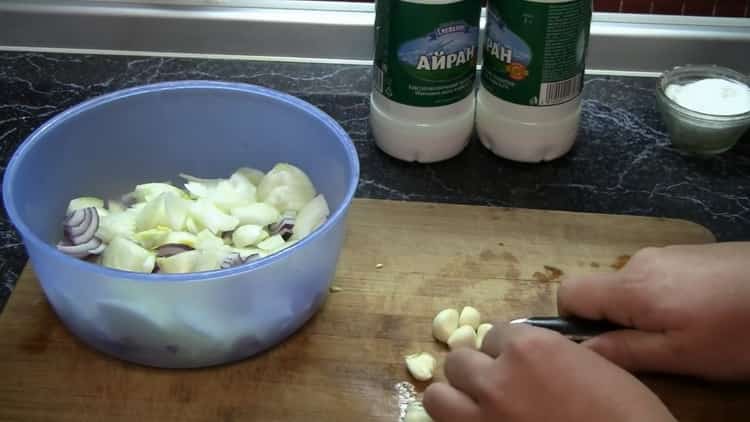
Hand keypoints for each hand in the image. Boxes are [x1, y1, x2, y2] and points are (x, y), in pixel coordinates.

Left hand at [423, 323, 674, 421]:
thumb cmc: (628, 414)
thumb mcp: (597, 367)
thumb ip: (554, 355)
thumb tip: (535, 360)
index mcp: (529, 348)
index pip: (494, 335)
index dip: (505, 352)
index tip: (516, 366)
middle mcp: (497, 377)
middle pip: (459, 361)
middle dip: (476, 372)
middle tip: (495, 389)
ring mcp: (483, 416)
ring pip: (438, 396)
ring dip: (455, 399)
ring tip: (475, 410)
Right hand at [557, 242, 749, 380]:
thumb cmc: (738, 331)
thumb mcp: (681, 356)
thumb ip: (625, 351)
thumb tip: (581, 350)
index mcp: (630, 287)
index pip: (568, 292)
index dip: (572, 320)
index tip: (601, 343)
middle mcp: (640, 261)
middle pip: (601, 290)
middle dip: (614, 320)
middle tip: (653, 349)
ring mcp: (667, 252)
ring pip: (630, 286)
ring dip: (643, 311)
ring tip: (686, 333)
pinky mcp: (690, 251)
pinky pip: (656, 277)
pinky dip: (666, 298)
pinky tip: (704, 313)